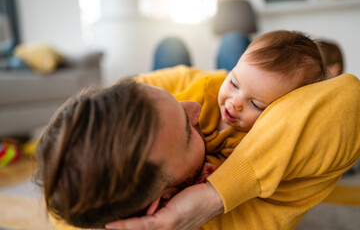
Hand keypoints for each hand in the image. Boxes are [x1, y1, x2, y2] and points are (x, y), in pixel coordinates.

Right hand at [103, 182, 223, 229]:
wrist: (213, 193)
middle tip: (90, 229)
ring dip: (111, 229)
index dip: (120, 226)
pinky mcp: (167, 222)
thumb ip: (156, 199)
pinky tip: (108, 225)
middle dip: (111, 229)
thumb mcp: (169, 196)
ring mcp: (164, 229)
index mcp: (161, 226)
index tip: (101, 225)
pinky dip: (124, 225)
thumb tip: (144, 196)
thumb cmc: (193, 193)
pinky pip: (141, 225)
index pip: (135, 227)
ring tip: (93, 229)